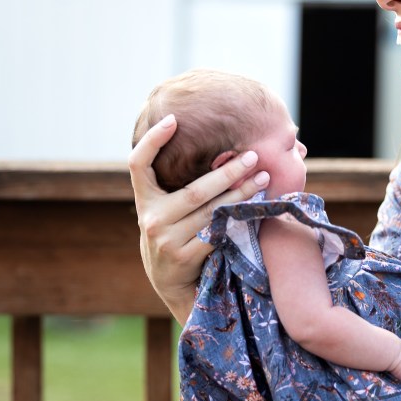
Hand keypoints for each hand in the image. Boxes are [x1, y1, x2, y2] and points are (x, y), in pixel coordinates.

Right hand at [128, 114, 269, 321]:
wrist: (169, 280)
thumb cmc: (173, 234)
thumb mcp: (164, 209)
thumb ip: (177, 184)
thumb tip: (217, 148)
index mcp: (144, 200)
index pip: (138, 163)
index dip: (152, 140)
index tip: (173, 119)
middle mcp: (150, 218)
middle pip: (194, 190)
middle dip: (227, 172)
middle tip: (252, 156)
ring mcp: (166, 239)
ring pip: (211, 212)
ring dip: (240, 195)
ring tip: (262, 179)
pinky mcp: (183, 257)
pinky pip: (217, 233)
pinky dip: (238, 219)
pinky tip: (255, 209)